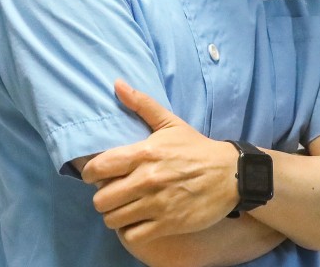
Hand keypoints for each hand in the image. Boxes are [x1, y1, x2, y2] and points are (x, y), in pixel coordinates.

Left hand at [81, 80, 239, 244]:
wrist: (230, 174)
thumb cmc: (196, 149)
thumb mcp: (170, 123)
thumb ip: (142, 104)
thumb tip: (117, 84)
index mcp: (144, 153)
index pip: (98, 167)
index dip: (90, 174)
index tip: (96, 175)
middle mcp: (147, 180)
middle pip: (101, 199)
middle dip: (103, 198)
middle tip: (113, 194)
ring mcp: (157, 204)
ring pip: (113, 219)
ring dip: (115, 215)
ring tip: (123, 208)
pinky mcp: (168, 224)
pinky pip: (132, 236)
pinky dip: (130, 231)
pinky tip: (136, 222)